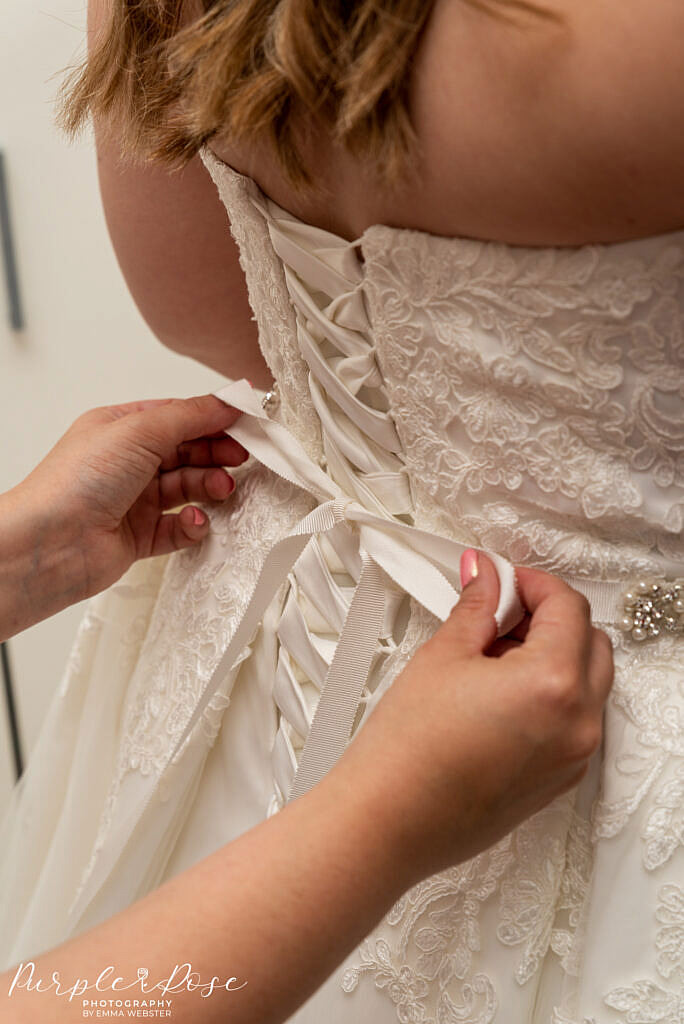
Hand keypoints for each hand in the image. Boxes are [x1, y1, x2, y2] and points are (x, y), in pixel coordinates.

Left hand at [7, 394, 245, 604]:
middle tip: (241, 457)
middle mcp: (127, 463)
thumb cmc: (79, 480)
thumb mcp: (139, 430)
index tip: (246, 424)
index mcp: (120, 428)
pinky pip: (181, 527)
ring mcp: (134, 500)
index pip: (177, 417)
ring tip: (221, 489)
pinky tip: (195, 520)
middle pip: (187, 452)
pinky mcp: (141, 536)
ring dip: (209, 487)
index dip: (213, 419)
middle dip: (216, 453)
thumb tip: (229, 400)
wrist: (51, 543)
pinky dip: (194, 524)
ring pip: (187, 489)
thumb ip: (190, 415)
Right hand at [330, 550, 614, 884]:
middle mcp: (578, 722)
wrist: (388, 822)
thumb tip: (488, 576)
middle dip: (551, 617)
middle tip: (499, 612)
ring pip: (588, 682)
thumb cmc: (407, 751)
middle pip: (591, 642)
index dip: (533, 583)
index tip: (504, 581)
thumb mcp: (443, 656)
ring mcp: (573, 756)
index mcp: (554, 683)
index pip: (568, 607)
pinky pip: (574, 720)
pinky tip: (497, 693)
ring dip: (554, 655)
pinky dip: (551, 695)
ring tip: (491, 656)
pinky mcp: (558, 780)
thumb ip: (478, 607)